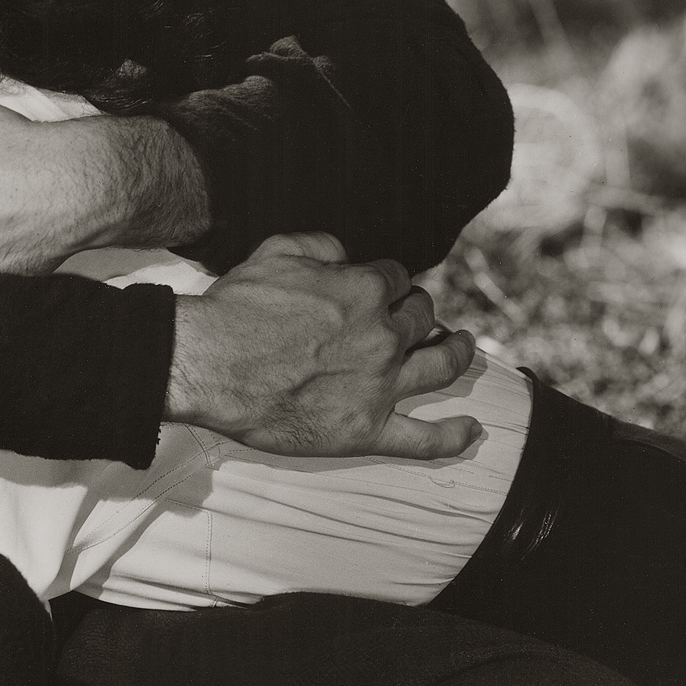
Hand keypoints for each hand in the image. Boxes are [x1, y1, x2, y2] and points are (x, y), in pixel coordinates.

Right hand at [166, 232, 481, 459]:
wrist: (211, 364)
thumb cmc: (238, 309)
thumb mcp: (277, 251)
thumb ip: (321, 245)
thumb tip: (344, 254)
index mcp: (364, 290)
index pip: (395, 277)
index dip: (388, 279)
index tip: (380, 285)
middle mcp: (382, 336)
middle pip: (421, 317)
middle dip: (420, 309)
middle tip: (415, 313)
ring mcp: (379, 385)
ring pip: (439, 367)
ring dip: (457, 353)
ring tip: (464, 346)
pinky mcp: (366, 430)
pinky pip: (424, 439)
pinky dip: (454, 435)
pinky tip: (473, 430)